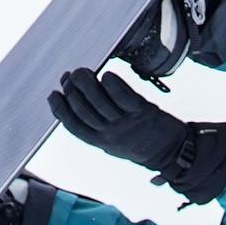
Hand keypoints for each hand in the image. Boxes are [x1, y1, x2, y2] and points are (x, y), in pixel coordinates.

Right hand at [47, 68, 185, 170]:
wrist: (172, 152)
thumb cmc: (139, 143)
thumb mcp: (113, 142)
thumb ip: (96, 126)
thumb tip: (76, 100)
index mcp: (101, 142)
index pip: (73, 126)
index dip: (60, 110)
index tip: (53, 93)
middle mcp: (111, 134)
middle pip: (84, 111)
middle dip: (72, 91)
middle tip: (69, 76)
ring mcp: (127, 123)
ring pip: (100, 102)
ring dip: (88, 84)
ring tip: (82, 71)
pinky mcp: (143, 112)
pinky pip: (124, 97)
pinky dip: (113, 84)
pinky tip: (106, 75)